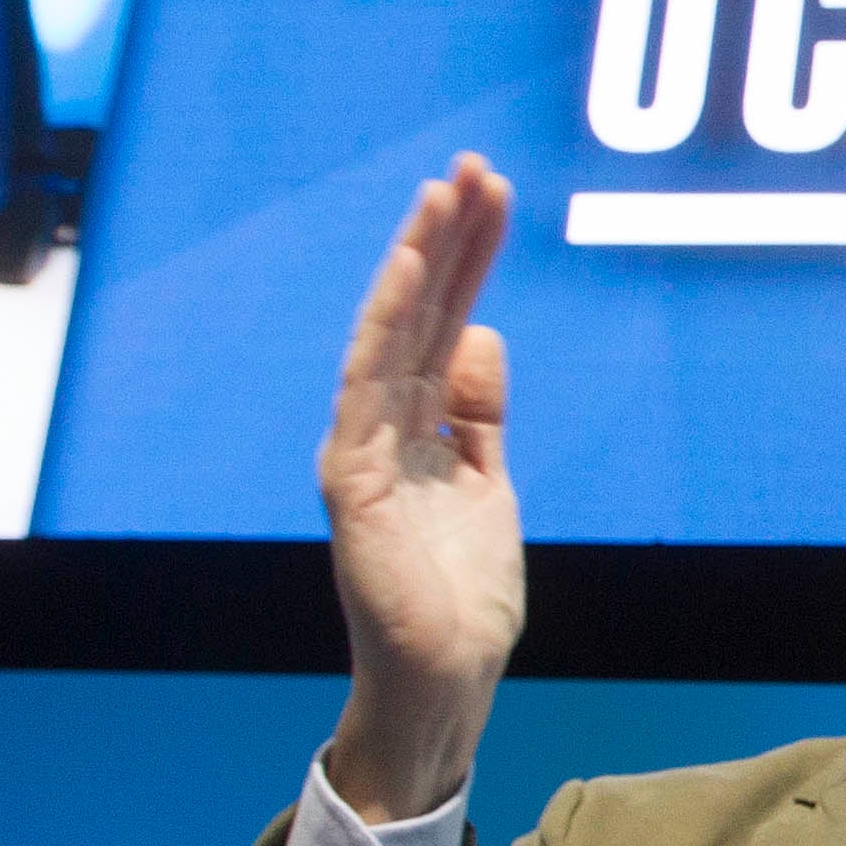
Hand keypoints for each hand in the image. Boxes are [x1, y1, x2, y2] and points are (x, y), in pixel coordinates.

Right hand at [317, 157, 521, 821]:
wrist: (445, 680)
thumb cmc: (462, 596)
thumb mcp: (488, 487)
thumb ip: (479, 416)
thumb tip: (483, 334)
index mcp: (416, 427)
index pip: (446, 321)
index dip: (468, 256)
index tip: (493, 191)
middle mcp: (382, 427)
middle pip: (420, 314)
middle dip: (446, 239)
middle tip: (473, 165)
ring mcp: (363, 450)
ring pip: (389, 336)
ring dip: (416, 262)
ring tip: (441, 194)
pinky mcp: (352, 482)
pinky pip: (367, 389)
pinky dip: (386, 327)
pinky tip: (409, 272)